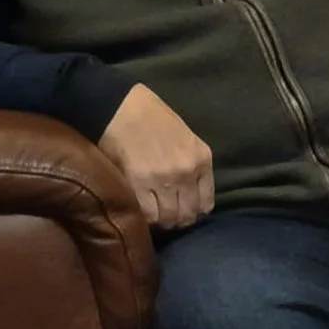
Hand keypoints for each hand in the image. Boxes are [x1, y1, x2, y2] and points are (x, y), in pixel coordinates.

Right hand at [99, 84, 215, 228]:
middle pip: (187, 215)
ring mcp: (163, 180)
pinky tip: (140, 209)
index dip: (194, 212)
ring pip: (168, 219)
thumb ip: (192, 166)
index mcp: (201, 159)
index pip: (206, 204)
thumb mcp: (186, 138)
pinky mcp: (138, 185)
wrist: (122, 107)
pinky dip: (144, 217)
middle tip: (165, 216)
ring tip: (152, 214)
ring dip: (160, 221)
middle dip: (177, 220)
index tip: (183, 210)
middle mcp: (187, 172)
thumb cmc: (153, 118)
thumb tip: (188, 195)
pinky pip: (147, 215)